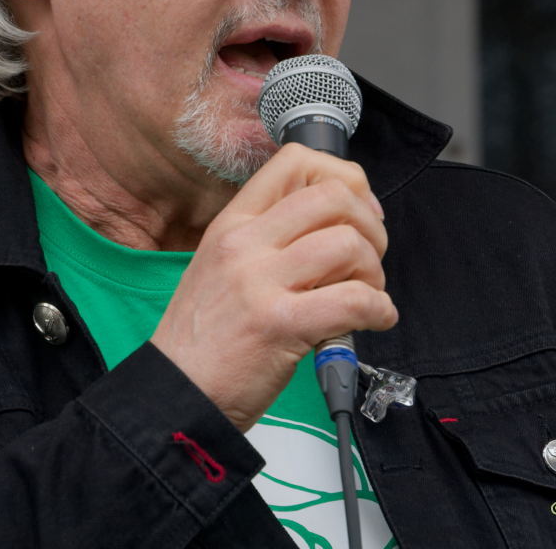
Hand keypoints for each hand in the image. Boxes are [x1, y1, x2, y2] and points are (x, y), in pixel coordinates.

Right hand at [150, 142, 396, 431]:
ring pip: (348, 245)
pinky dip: (379, 310)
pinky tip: (374, 319)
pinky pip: (354, 300)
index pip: (295, 162)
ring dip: (374, 271)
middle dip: (369, 225)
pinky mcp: (281, 325)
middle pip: (333, 196)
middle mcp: (245, 244)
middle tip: (370, 255)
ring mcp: (261, 283)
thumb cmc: (204, 338)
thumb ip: (269, 238)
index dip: (342, 177)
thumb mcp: (221, 265)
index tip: (357, 207)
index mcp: (232, 224)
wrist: (176, 393)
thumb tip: (336, 224)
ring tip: (366, 293)